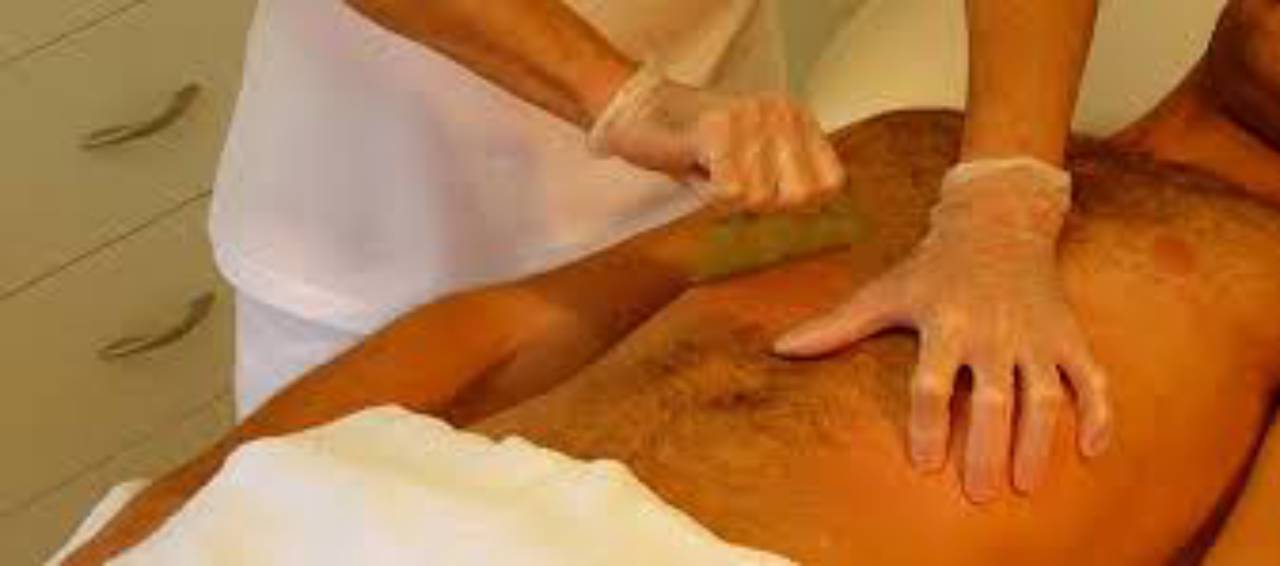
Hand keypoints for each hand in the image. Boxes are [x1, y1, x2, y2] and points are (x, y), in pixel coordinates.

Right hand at [588, 65, 845, 211]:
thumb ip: (786, 180)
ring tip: (710, 169)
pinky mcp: (719, 129)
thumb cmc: (696, 143)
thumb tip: (811, 222)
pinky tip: (696, 168)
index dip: (799, 204)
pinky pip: (729, 193)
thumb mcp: (755, 158)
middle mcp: (781, 113)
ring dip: (728, 199)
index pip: (829, 184)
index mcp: (798, 117)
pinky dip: (708, 194)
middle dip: (764, 205)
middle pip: (800, 197)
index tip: (766, 195)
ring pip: (760, 199)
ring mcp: (752, 117)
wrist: (638, 110)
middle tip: (733, 184)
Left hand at [772, 159, 1111, 502]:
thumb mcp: (885, 291)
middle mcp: (992, 331)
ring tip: (1024, 484)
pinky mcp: (1068, 334)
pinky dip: (1099, 413)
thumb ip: (837, 326)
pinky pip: (1091, 378)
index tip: (924, 464)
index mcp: (944, 322)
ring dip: (1038, 443)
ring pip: (1043, 396)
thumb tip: (779, 349)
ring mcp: (1035, 335)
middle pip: (991, 400)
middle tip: (979, 494)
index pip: (932, 384)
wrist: (997, 221)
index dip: (927, 425)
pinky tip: (1094, 451)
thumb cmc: (933, 266)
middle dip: (985, 449)